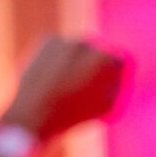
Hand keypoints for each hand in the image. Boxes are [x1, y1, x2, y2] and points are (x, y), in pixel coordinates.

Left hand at [0, 35, 125, 141]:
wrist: (33, 115)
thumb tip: (120, 73)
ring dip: (77, 61)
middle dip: (96, 65)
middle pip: (101, 51)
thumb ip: (118, 86)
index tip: (110, 86)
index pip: (122, 60)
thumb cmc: (73, 117)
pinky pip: (61, 47)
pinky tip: (52, 77)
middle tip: (86, 84)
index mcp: (106, 61)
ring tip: (66, 84)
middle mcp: (88, 44)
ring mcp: (68, 40)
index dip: (117, 75)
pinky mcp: (49, 39)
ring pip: (80, 48)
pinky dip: (59, 58)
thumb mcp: (105, 107)